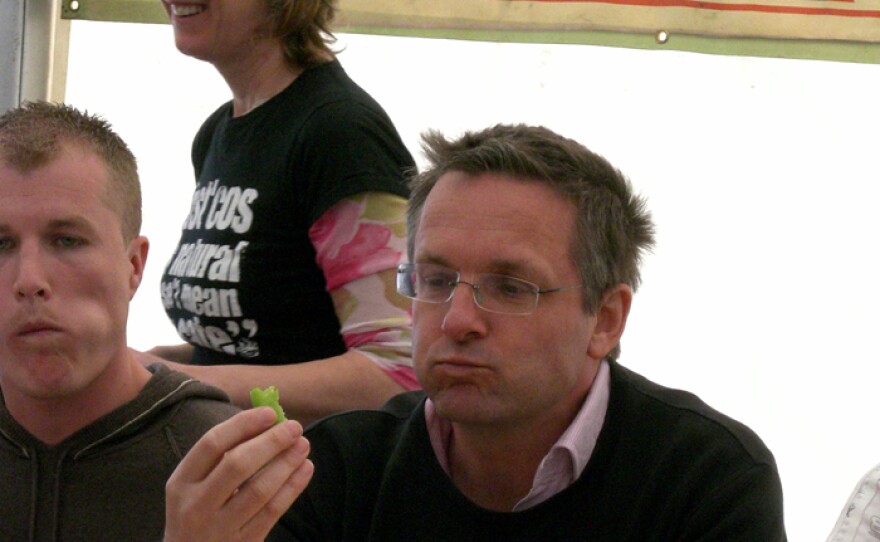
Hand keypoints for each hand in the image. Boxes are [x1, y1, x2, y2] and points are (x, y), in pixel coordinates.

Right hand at [163, 408, 313, 541]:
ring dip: (286, 463)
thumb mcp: (193, 486)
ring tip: (303, 445)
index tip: (270, 413)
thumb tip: (265, 422)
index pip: (212, 444)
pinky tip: (305, 469)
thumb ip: (220, 457)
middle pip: (237, 465)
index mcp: (181, 482)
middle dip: (270, 442)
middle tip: (295, 427)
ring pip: (259, 490)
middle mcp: (196, 505)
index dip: (243, 424)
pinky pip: (272, 512)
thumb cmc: (197, 512)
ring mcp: (219, 528)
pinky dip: (292, 487)